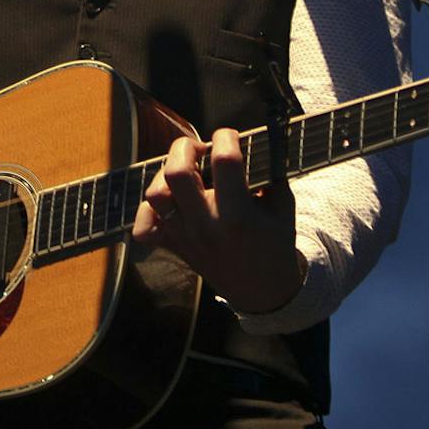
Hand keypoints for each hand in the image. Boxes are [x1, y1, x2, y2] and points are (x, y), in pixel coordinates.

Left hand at [130, 128, 305, 315]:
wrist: (262, 291)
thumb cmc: (275, 244)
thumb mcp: (283, 207)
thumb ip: (271, 172)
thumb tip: (257, 138)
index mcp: (238, 215)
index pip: (224, 161)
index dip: (226, 137)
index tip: (230, 136)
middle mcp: (207, 226)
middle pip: (176, 172)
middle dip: (186, 147)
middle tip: (200, 148)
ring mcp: (186, 238)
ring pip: (155, 195)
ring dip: (165, 174)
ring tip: (184, 171)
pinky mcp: (174, 247)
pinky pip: (144, 227)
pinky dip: (149, 210)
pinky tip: (170, 202)